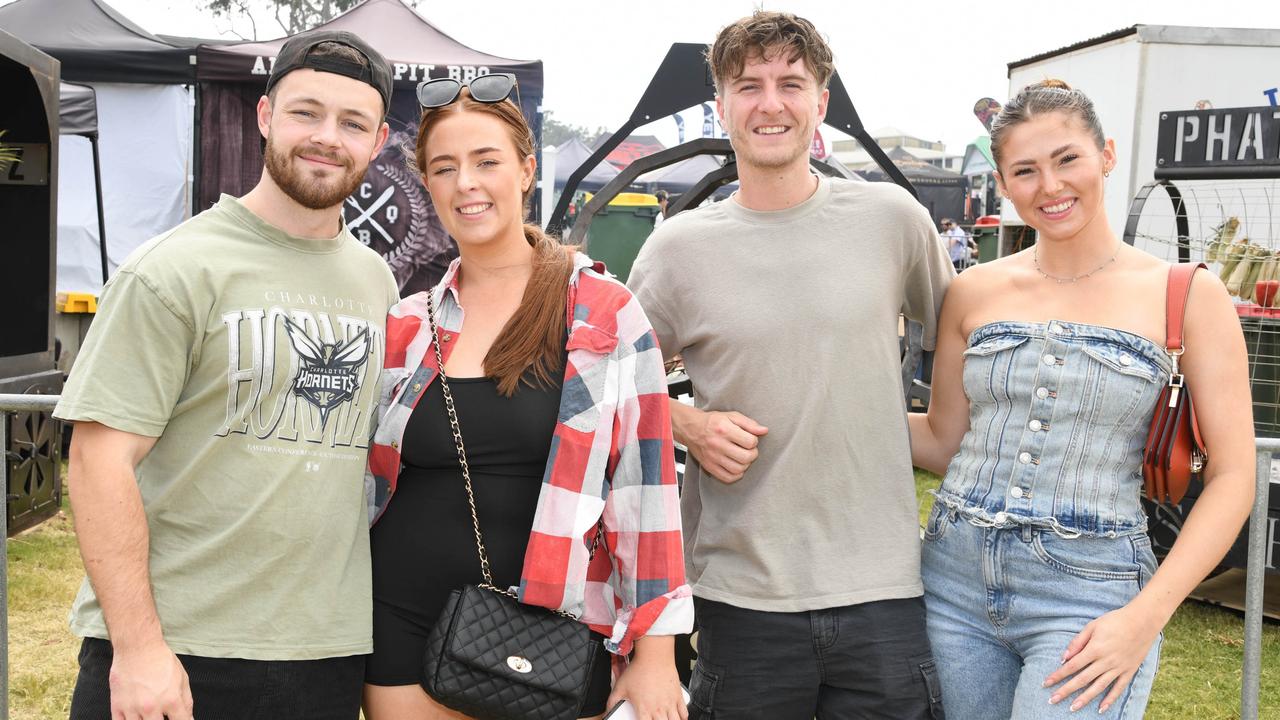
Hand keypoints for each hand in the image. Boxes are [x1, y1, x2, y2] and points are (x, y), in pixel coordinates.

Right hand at [109, 640, 193, 719]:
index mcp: (171, 700)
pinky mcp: (117, 706)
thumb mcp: (182, 678)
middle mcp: (152, 707)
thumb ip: (186, 701)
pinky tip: (135, 717)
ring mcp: (132, 709)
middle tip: (162, 715)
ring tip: (149, 715)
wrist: (138, 647)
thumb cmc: (160, 659)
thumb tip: (188, 717)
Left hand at [606, 653, 687, 719]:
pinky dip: (682, 718)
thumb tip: (607, 710)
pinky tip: (678, 717)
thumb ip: (612, 701)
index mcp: (644, 710)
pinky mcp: (678, 696)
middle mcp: (658, 709)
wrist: (654, 656)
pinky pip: (684, 713)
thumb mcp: (620, 686)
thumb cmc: (639, 669)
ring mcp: (670, 703)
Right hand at [680, 409, 767, 482]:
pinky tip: (735, 466)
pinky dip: (736, 475)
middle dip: (752, 454)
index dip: (754, 441)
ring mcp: (713, 457)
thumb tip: (764, 431)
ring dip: (745, 465)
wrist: (691, 428)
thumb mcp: (731, 416)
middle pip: (746, 457)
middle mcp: (718, 444)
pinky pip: (727, 477)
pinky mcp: (709, 466)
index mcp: (724, 429)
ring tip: (742, 457)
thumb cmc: (712, 422)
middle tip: (749, 450)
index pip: (750, 442)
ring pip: (738, 469)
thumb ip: (749, 423)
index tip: (749, 439)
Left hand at [1043, 605, 1161, 713]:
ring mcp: (1118, 668)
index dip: (1058, 675)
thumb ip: (1077, 642)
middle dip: (1066, 691)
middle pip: (1082, 679)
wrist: (1143, 621)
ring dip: (1085, 699)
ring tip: (1073, 708)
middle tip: (1052, 700)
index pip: (1072, 666)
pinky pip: (1118, 688)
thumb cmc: (1115, 621)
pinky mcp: (1129, 671)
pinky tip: (1101, 709)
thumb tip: (1064, 657)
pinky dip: (1110, 699)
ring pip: (1099, 687)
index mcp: (1095, 649)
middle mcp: (1106, 661)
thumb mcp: (1092, 626)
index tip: (1046, 683)